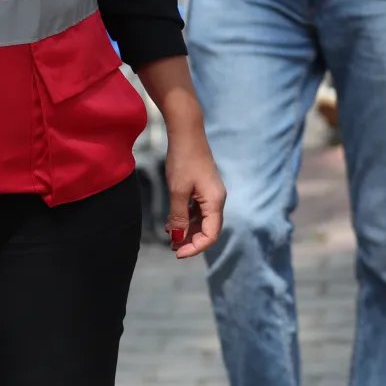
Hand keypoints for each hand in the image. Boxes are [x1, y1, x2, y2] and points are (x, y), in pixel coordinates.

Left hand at [163, 127, 225, 259]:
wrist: (187, 133)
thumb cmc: (183, 160)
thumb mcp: (178, 191)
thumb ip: (178, 216)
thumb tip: (177, 238)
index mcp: (215, 201)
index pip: (211, 234)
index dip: (195, 247)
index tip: (177, 253)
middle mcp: (217, 199)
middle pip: (208, 229)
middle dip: (190, 240)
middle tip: (171, 247)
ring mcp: (210, 193)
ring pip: (201, 220)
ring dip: (186, 230)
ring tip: (169, 235)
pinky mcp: (203, 188)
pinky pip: (197, 210)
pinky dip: (185, 217)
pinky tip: (171, 221)